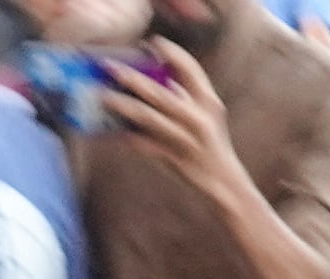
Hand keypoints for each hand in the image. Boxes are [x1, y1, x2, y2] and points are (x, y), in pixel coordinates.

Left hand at [100, 42, 240, 197]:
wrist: (225, 184)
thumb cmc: (211, 147)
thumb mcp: (207, 117)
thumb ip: (186, 98)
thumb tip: (159, 80)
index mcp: (209, 102)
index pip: (191, 68)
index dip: (171, 52)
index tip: (152, 42)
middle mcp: (199, 118)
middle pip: (161, 92)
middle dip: (133, 78)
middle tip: (111, 68)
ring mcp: (187, 139)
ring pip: (149, 118)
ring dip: (123, 105)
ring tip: (104, 96)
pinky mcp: (175, 159)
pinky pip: (146, 145)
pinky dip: (129, 137)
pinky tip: (114, 132)